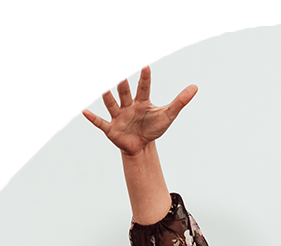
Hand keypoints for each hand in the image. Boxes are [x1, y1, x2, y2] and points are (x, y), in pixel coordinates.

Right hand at [80, 66, 197, 156]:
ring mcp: (119, 116)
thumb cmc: (154, 127)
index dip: (145, 77)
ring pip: (112, 103)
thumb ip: (180, 101)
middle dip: (121, 81)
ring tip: (101, 87)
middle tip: (118, 69)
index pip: (144, 87)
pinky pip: (100, 122)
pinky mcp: (111, 129)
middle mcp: (128, 106)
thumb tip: (195, 87)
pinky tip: (85, 111)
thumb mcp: (168, 115)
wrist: (141, 146)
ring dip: (106, 96)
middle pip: (124, 92)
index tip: (145, 65)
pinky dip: (93, 118)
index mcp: (142, 102)